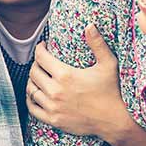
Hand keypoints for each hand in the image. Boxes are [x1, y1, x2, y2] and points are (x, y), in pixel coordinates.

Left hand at [27, 24, 129, 138]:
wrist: (114, 121)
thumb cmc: (112, 91)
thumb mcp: (108, 65)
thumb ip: (98, 44)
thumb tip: (89, 25)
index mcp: (65, 75)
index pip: (41, 57)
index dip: (40, 48)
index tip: (44, 46)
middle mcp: (55, 91)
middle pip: (34, 72)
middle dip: (36, 63)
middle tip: (43, 61)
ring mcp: (53, 107)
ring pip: (31, 90)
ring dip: (32, 80)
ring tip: (39, 75)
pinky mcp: (53, 120)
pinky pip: (32, 108)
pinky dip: (30, 99)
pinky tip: (35, 94)